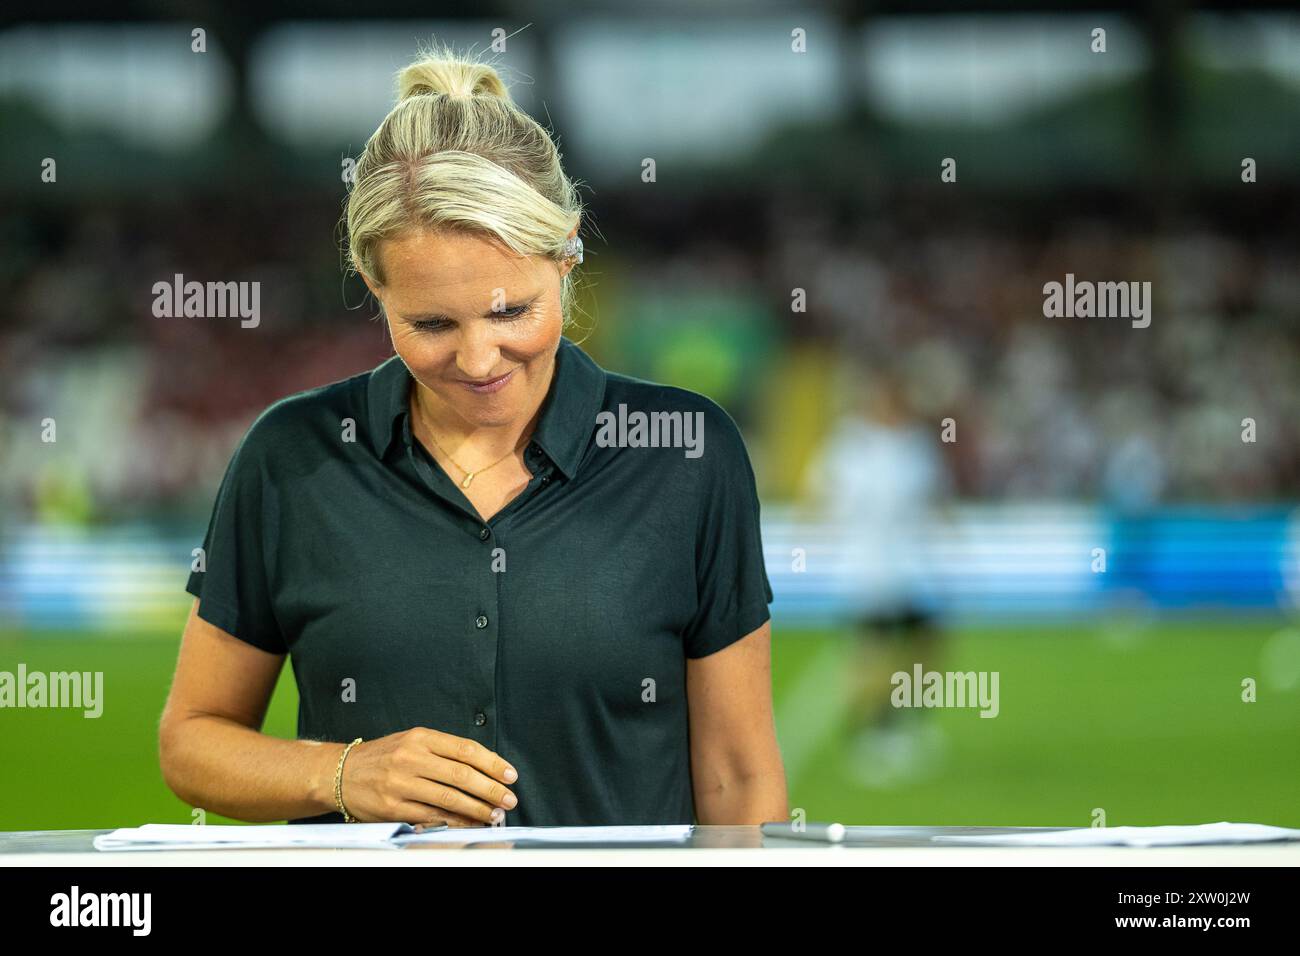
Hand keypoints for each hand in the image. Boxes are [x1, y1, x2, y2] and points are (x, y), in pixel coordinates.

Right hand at [338, 727, 517, 825]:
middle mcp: (411, 758)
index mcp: (420, 738)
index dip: (493, 763)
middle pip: (462, 775)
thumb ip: (443, 751)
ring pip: (449, 798)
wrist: (339, 773)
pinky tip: (470, 824)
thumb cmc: (382, 757)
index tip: (510, 775)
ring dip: (477, 809)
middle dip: (491, 789)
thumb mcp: (411, 741)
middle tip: (508, 799)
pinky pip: (432, 817)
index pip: (466, 749)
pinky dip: (455, 823)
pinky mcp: (393, 808)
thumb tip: (484, 767)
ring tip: (494, 815)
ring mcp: (401, 784)